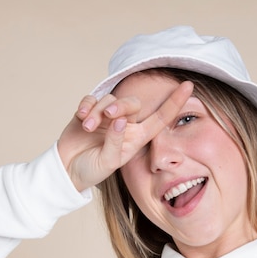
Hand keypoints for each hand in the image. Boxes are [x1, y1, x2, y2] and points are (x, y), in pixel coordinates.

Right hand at [57, 81, 193, 191]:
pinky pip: (92, 98)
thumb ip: (116, 141)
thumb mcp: (108, 162)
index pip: (160, 118)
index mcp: (137, 138)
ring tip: (88, 127)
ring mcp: (106, 118)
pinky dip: (87, 104)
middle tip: (108, 116)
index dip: (174, 103)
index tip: (189, 86)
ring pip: (110, 100)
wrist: (67, 171)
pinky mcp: (89, 112)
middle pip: (131, 104)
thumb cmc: (91, 170)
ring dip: (98, 111)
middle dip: (121, 106)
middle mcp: (125, 125)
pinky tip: (81, 116)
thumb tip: (120, 119)